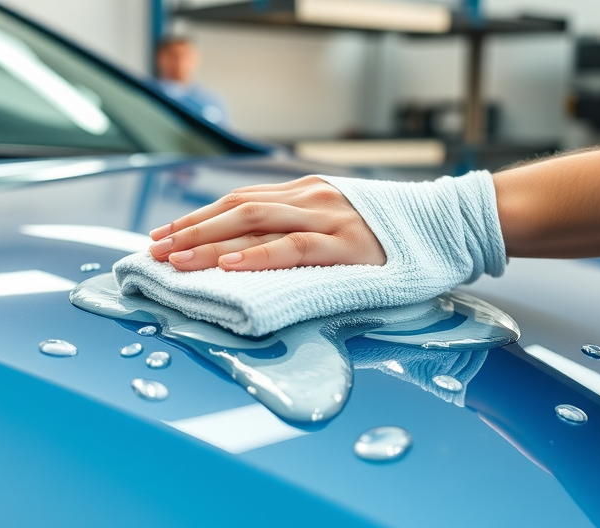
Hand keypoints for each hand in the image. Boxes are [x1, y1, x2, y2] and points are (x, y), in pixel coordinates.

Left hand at [148, 176, 386, 271]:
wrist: (444, 225)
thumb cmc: (390, 231)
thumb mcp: (339, 217)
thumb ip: (301, 225)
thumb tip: (252, 249)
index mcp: (305, 191)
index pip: (239, 200)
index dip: (198, 216)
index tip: (164, 233)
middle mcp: (310, 198)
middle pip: (237, 210)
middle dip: (191, 231)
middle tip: (155, 251)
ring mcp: (328, 219)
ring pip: (256, 226)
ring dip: (210, 244)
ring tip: (177, 260)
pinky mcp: (348, 245)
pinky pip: (294, 247)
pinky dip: (258, 256)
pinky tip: (229, 265)